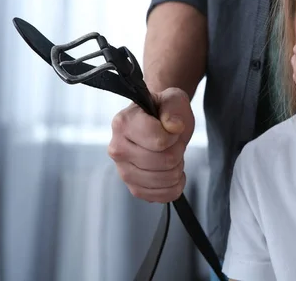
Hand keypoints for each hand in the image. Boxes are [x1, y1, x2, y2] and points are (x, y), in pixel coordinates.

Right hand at [108, 87, 193, 202]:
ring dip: (178, 167)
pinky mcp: (134, 188)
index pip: (160, 141)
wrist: (157, 123)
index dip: (174, 135)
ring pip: (166, 179)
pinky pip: (163, 196)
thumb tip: (173, 127)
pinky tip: (171, 172)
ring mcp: (123, 171)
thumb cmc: (163, 110)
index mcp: (123, 123)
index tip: (171, 128)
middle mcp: (117, 149)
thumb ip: (173, 108)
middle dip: (178, 151)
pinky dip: (175, 185)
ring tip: (170, 154)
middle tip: (173, 142)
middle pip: (165, 161)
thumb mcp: (172, 99)